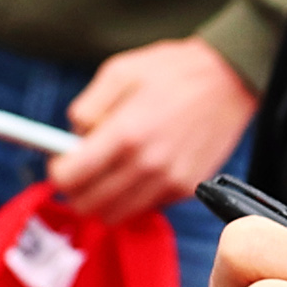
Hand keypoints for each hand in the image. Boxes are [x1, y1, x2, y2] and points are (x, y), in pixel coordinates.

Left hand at [53, 37, 258, 223]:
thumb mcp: (118, 71)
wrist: (229, 78)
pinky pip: (145, 207)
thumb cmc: (172, 70)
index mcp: (125, 134)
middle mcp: (147, 165)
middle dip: (75, 191)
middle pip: (89, 206)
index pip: (70, 178)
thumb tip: (71, 139)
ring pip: (116, 215)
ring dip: (103, 199)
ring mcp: (169, 182)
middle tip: (79, 171)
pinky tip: (138, 170)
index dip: (57, 172)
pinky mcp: (186, 188)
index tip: (59, 162)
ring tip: (108, 172)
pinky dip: (133, 197)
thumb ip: (86, 108)